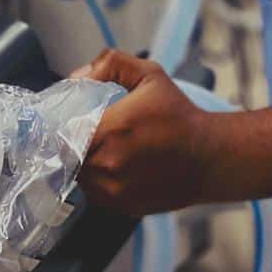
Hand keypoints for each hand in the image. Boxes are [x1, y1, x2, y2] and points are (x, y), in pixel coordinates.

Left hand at [76, 50, 216, 215]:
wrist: (208, 157)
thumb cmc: (178, 115)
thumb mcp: (150, 75)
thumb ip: (111, 64)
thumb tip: (78, 76)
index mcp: (111, 128)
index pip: (64, 130)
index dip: (64, 123)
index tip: (74, 117)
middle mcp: (109, 163)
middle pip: (69, 154)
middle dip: (75, 141)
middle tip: (92, 130)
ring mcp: (114, 189)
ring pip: (80, 175)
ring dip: (85, 161)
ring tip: (106, 147)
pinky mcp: (122, 206)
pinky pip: (94, 193)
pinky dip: (98, 180)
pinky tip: (117, 165)